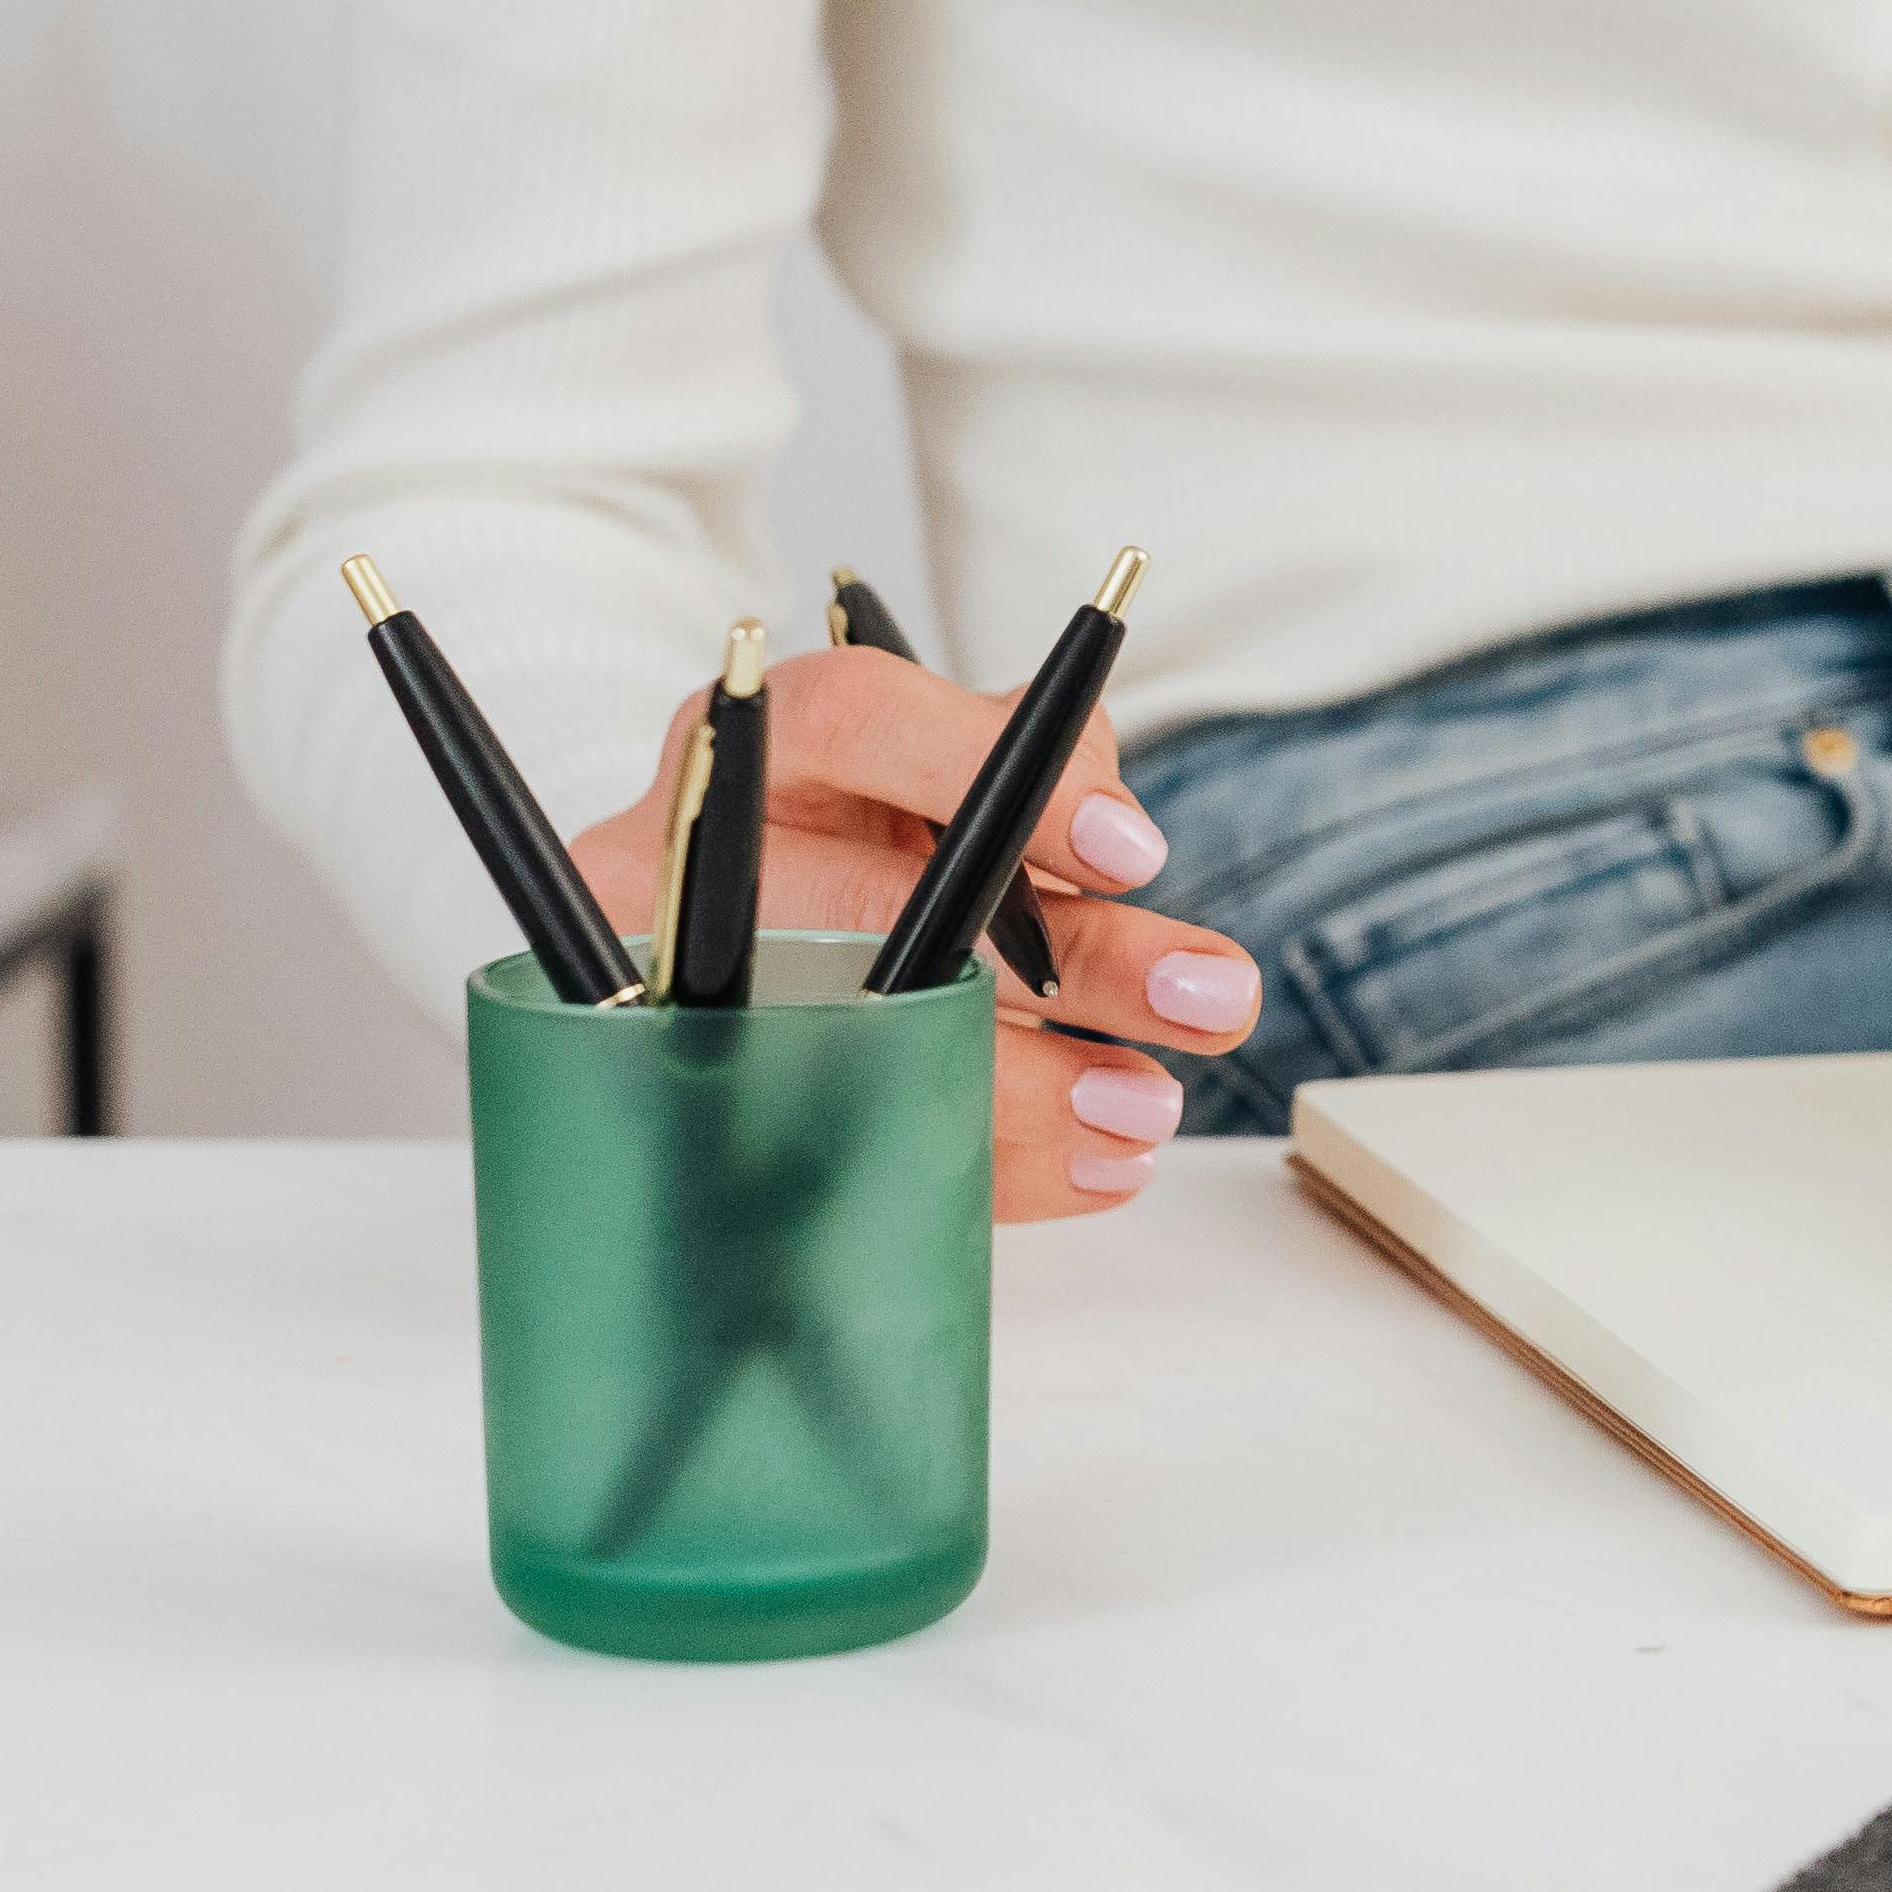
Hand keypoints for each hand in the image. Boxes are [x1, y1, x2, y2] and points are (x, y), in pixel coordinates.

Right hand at [572, 644, 1249, 1220]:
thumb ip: (1032, 759)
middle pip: (881, 907)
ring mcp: (681, 989)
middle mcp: (700, 857)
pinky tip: (1096, 1166)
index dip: (992, 778)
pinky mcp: (704, 1105)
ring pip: (864, 1049)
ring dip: (1033, 1089)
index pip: (859, 722)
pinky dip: (992, 1170)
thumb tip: (1118, 841)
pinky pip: (856, 1150)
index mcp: (764, 740)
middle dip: (1071, 964)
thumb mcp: (938, 758)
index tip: (1135, 850)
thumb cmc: (863, 831)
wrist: (735, 936)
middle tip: (1210, 1001)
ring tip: (1147, 1102)